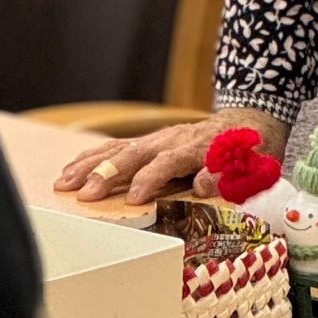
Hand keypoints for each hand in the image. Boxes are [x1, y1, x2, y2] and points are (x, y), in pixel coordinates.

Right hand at [53, 108, 289, 205]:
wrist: (248, 119)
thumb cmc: (251, 150)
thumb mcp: (253, 163)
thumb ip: (230, 173)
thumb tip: (204, 185)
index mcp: (199, 146)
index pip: (169, 161)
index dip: (151, 179)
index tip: (135, 198)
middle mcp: (173, 139)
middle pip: (136, 153)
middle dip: (109, 174)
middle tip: (86, 195)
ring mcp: (158, 138)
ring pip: (119, 149)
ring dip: (91, 166)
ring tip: (64, 183)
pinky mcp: (149, 141)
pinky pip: (116, 147)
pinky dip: (92, 157)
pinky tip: (70, 169)